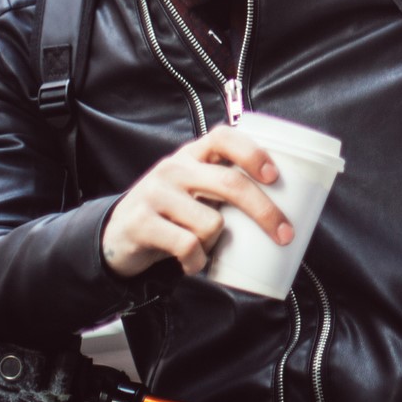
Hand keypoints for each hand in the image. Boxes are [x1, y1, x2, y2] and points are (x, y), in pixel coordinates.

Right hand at [102, 127, 294, 278]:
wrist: (116, 237)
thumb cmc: (170, 214)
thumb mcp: (192, 190)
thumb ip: (222, 187)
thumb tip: (282, 207)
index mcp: (192, 155)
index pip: (224, 137)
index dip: (253, 153)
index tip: (275, 176)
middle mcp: (174, 168)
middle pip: (230, 183)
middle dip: (265, 212)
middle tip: (284, 234)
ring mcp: (156, 193)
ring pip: (212, 223)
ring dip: (215, 244)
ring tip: (204, 247)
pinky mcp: (142, 222)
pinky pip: (187, 246)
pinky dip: (196, 262)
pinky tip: (192, 264)